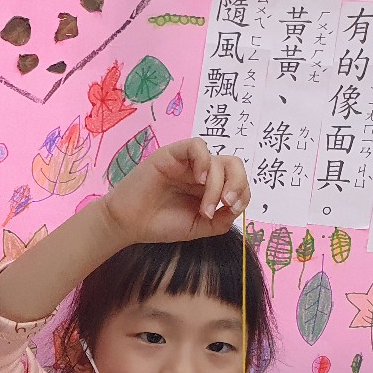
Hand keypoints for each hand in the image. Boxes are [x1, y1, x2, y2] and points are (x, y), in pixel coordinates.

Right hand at [98, 138, 249, 246]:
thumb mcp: (197, 227)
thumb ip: (221, 220)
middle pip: (233, 165)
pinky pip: (196, 146)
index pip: (238, 179)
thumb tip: (238, 207)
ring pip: (218, 159)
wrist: (129, 224)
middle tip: (226, 204)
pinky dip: (204, 161)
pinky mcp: (172, 154)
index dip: (243, 192)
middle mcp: (201, 171)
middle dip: (237, 184)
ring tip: (204, 208)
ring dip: (217, 185)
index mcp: (209, 186)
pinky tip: (198, 179)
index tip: (232, 210)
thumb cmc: (159, 224)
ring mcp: (187, 162)